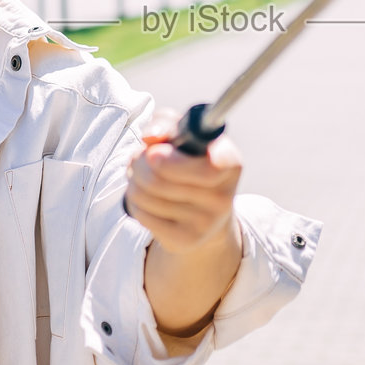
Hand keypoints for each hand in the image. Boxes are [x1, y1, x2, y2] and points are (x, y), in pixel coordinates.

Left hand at [125, 108, 242, 255]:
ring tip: (142, 176)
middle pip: (159, 175)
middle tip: (139, 156)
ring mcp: (205, 223)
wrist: (207, 216)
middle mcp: (223, 196)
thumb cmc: (191, 163)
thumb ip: (167, 124)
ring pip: (146, 193)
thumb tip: (150, 137)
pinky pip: (142, 214)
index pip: (212, 165)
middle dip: (139, 160)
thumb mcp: (185, 136)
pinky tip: (146, 198)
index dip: (178, 162)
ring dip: (134, 179)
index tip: (154, 153)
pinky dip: (135, 201)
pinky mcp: (185, 241)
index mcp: (230, 163)